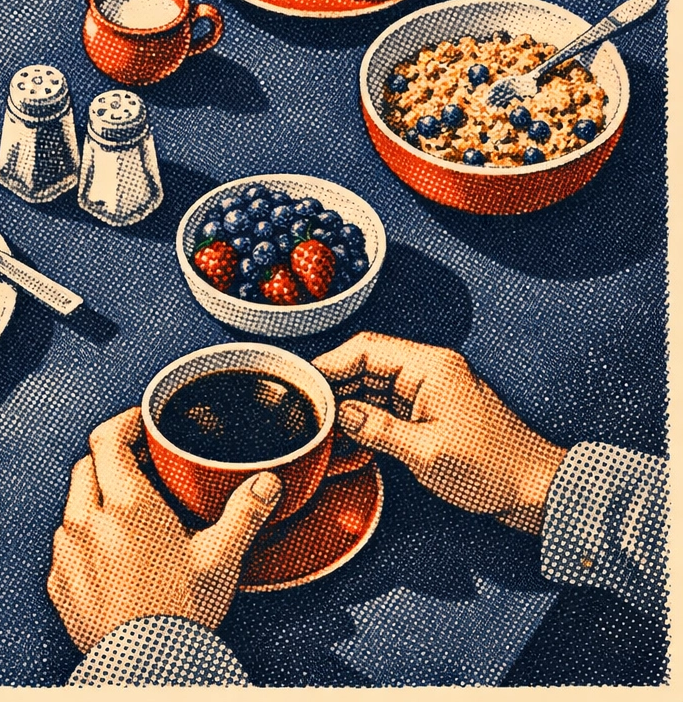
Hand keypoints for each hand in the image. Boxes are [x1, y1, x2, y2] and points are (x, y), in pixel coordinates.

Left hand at [48, 409, 282, 650]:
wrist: (146, 667)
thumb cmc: (181, 616)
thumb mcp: (221, 558)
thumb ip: (244, 513)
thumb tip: (265, 484)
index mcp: (126, 505)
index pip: (107, 439)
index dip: (123, 423)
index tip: (139, 422)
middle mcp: (87, 521)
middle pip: (87, 466)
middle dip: (110, 458)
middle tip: (140, 467)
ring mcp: (68, 551)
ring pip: (73, 506)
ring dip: (95, 501)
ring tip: (128, 516)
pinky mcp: (58, 581)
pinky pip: (66, 546)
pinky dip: (85, 540)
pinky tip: (111, 556)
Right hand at [313, 332, 567, 534]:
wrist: (538, 490)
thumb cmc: (494, 468)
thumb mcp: (426, 452)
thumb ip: (377, 429)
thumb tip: (339, 414)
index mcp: (430, 366)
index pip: (364, 348)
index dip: (327, 364)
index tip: (300, 385)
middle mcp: (429, 370)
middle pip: (364, 365)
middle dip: (333, 387)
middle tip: (306, 412)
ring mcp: (430, 391)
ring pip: (372, 387)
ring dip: (348, 406)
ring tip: (321, 430)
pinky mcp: (430, 411)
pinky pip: (387, 406)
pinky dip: (365, 420)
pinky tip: (348, 440)